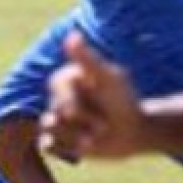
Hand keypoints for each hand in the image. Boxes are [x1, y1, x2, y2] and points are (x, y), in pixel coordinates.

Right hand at [39, 32, 144, 158]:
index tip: (101, 106)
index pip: (58, 93)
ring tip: (95, 139)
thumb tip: (72, 35)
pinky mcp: (59, 139)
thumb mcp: (108, 79)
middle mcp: (58, 97)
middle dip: (83, 123)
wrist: (135, 132)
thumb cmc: (124, 101)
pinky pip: (47, 145)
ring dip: (76, 138)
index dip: (77, 104)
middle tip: (104, 126)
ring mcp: (58, 118)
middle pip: (55, 114)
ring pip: (50, 130)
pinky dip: (63, 148)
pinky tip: (80, 147)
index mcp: (66, 79)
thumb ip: (88, 60)